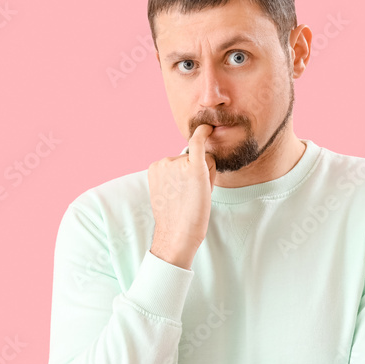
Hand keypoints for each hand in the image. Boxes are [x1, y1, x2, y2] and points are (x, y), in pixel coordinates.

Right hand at [147, 123, 215, 268]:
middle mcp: (164, 161)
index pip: (182, 162)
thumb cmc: (177, 219)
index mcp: (156, 167)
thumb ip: (178, 176)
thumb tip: (194, 158)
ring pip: (202, 160)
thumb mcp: (170, 193)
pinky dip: (203, 134)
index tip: (184, 192)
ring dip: (205, 175)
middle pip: (193, 159)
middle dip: (197, 174)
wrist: (177, 235)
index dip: (189, 177)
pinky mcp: (193, 167)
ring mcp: (177, 163)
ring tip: (195, 196)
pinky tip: (207, 128)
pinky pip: (199, 144)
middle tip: (191, 197)